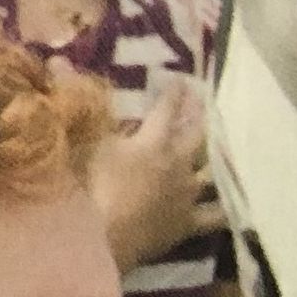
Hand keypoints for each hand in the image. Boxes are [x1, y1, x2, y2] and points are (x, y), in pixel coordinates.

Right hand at [88, 81, 224, 270]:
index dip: (173, 93)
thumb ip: (72, 99)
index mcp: (152, 142)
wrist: (100, 240)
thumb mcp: (78, 141)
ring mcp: (186, 196)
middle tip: (208, 103)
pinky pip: (215, 216)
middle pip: (196, 136)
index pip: (166, 109)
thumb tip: (58, 56)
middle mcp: (176, 165)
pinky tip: (239, 205)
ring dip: (220, 159)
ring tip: (229, 150)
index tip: (181, 79)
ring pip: (212, 172)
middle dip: (201, 116)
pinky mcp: (187, 225)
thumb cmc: (87, 187)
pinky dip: (228, 209)